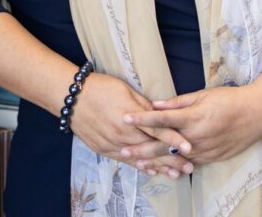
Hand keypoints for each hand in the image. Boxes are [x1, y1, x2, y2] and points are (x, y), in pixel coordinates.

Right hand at [70, 73, 194, 178]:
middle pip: (152, 149)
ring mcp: (112, 144)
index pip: (157, 131)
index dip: (174, 140)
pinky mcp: (103, 149)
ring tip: (175, 174)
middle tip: (189, 168)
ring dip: (158, 167)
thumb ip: (143, 105)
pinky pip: (124, 161)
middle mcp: (123, 134)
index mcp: (130, 118)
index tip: (189, 148)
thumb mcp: (125, 90)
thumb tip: (160, 113)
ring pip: (139, 159)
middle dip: (171, 159)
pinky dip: (139, 166)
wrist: (72, 98)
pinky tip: (150, 171)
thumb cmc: (100, 88)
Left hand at [123, 85, 261, 165]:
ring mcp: (204, 150)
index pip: (161, 119)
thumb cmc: (230, 99)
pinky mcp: (212, 158)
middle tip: (122, 149)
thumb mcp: (203, 94)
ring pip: (174, 159)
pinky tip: (161, 168)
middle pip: (163, 145)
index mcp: (193, 117)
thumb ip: (178, 102)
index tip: (125, 118)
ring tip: (136, 163)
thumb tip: (156, 104)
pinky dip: (174, 165)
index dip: (141, 119)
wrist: (257, 114)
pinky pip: (189, 163)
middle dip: (141, 148)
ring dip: (154, 161)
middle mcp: (197, 137)